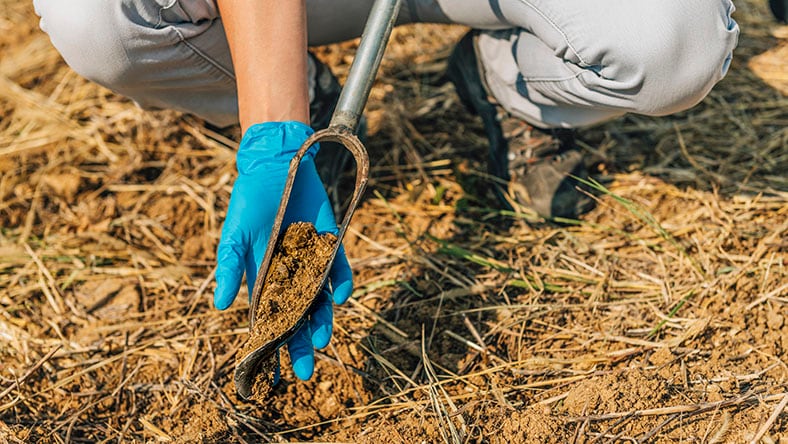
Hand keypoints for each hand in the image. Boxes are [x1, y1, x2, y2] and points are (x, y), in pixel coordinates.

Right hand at [214, 121, 352, 379]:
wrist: (277, 166)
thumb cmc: (250, 201)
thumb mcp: (234, 235)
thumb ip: (230, 268)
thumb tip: (220, 306)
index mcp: (264, 278)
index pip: (268, 320)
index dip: (271, 346)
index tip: (273, 375)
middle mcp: (291, 276)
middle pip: (297, 318)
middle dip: (300, 345)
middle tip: (305, 372)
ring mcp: (313, 262)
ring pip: (321, 301)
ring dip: (322, 322)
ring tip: (321, 341)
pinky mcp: (332, 245)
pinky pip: (341, 271)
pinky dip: (343, 284)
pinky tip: (340, 297)